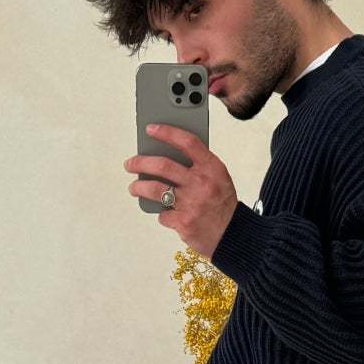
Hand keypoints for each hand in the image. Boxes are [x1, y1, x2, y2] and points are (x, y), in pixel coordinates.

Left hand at [124, 123, 238, 260]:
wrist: (234, 235)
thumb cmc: (223, 204)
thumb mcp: (218, 178)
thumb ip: (198, 166)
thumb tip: (167, 157)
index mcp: (212, 168)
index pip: (187, 142)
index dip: (167, 132)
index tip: (151, 129)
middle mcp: (201, 183)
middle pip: (163, 165)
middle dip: (140, 162)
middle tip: (130, 164)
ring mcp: (191, 203)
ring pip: (155, 189)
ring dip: (139, 187)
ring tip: (134, 187)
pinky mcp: (183, 222)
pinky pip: (163, 215)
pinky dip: (162, 214)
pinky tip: (166, 214)